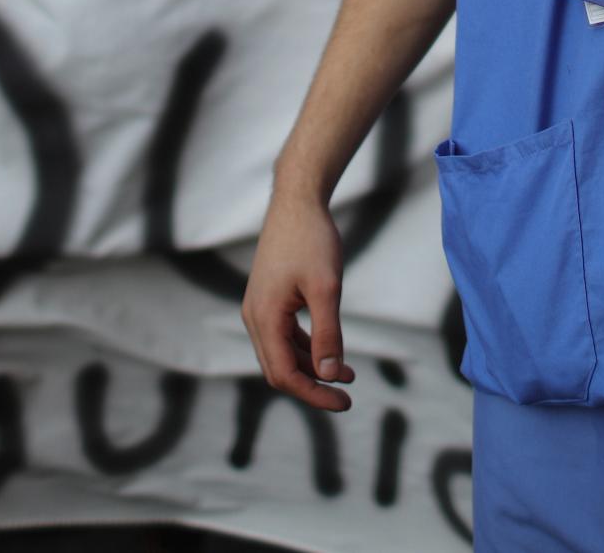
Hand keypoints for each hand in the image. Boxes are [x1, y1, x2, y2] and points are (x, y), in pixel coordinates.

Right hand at [241, 187, 354, 411]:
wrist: (297, 201)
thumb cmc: (312, 240)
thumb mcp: (327, 288)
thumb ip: (328, 333)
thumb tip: (331, 375)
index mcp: (264, 317)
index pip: (284, 374)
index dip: (313, 394)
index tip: (343, 403)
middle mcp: (255, 316)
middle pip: (279, 370)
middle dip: (312, 386)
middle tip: (346, 398)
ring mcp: (259, 307)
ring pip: (281, 354)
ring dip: (312, 368)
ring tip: (349, 376)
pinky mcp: (268, 299)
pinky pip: (283, 336)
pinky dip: (306, 348)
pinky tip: (331, 351)